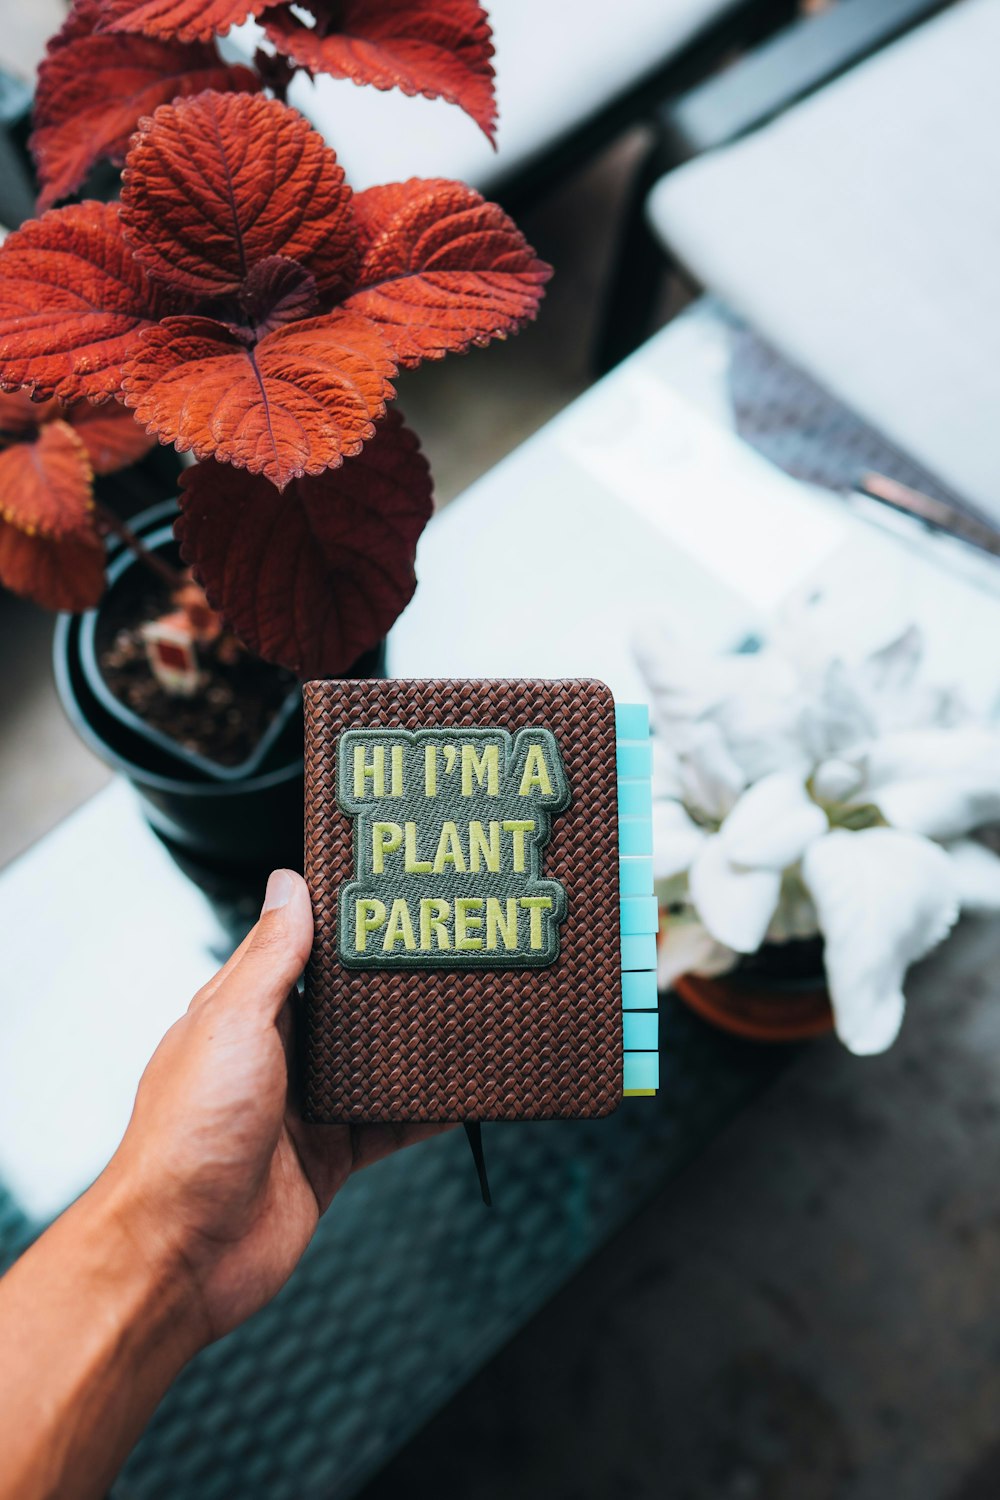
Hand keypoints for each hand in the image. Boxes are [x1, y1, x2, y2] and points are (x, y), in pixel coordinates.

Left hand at [106, 868, 441, 1348]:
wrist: (183, 1254)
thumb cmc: (186, 1137)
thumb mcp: (232, 1024)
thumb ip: (268, 958)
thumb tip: (287, 884)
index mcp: (238, 1013)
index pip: (295, 950)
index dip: (340, 922)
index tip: (391, 894)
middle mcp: (272, 1056)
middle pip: (343, 1008)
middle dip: (389, 984)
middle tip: (449, 947)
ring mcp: (302, 1109)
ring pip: (373, 1065)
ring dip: (414, 1046)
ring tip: (468, 1008)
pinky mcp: (329, 1158)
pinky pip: (389, 1125)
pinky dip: (426, 1110)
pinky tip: (463, 1092)